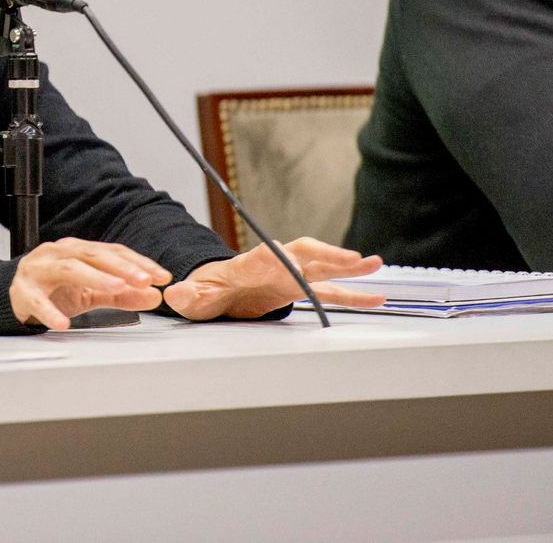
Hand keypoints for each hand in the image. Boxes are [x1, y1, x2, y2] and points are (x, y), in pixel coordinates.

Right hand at [9, 238, 172, 329]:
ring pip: (68, 268)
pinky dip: (50, 312)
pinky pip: (37, 300)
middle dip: (121, 266)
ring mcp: (39, 269)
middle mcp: (58, 253)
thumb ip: (122, 293)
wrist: (11, 295)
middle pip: (93, 255)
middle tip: (144, 279)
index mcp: (77, 250)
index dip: (138, 262)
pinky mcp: (22, 291)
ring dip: (94, 277)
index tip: (161, 276)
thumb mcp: (91, 291)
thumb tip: (153, 295)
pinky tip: (63, 323)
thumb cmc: (53, 289)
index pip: (112, 251)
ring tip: (116, 287)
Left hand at [163, 237, 385, 320]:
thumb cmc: (204, 291)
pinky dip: (351, 293)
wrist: (213, 291)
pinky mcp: (297, 289)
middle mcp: (276, 264)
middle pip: (307, 255)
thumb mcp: (192, 296)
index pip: (274, 254)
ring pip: (324, 269)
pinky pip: (328, 290)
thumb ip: (187, 295)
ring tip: (377, 265)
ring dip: (349, 268)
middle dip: (332, 256)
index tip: (307, 260)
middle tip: (359, 260)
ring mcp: (290, 275)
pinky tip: (375, 297)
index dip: (290, 257)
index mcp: (252, 262)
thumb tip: (174, 292)